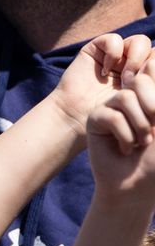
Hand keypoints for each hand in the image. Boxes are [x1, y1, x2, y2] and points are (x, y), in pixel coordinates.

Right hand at [44, 34, 152, 136]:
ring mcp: (116, 57)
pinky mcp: (95, 51)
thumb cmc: (114, 124)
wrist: (77, 122)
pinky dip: (113, 54)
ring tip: (127, 81)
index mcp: (149, 79)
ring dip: (136, 60)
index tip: (153, 93)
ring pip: (139, 41)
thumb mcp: (147, 112)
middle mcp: (134, 65)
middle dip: (152, 68)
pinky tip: (106, 72)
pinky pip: (112, 39)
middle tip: (140, 87)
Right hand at [86, 71, 154, 200]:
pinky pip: (110, 115)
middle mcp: (133, 100)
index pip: (152, 69)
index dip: (154, 91)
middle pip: (140, 80)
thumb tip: (154, 59)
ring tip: (141, 144)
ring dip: (139, 125)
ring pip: (125, 97)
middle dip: (152, 107)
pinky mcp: (96, 119)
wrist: (138, 186)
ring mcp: (113, 108)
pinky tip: (125, 149)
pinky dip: (124, 135)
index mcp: (152, 99)